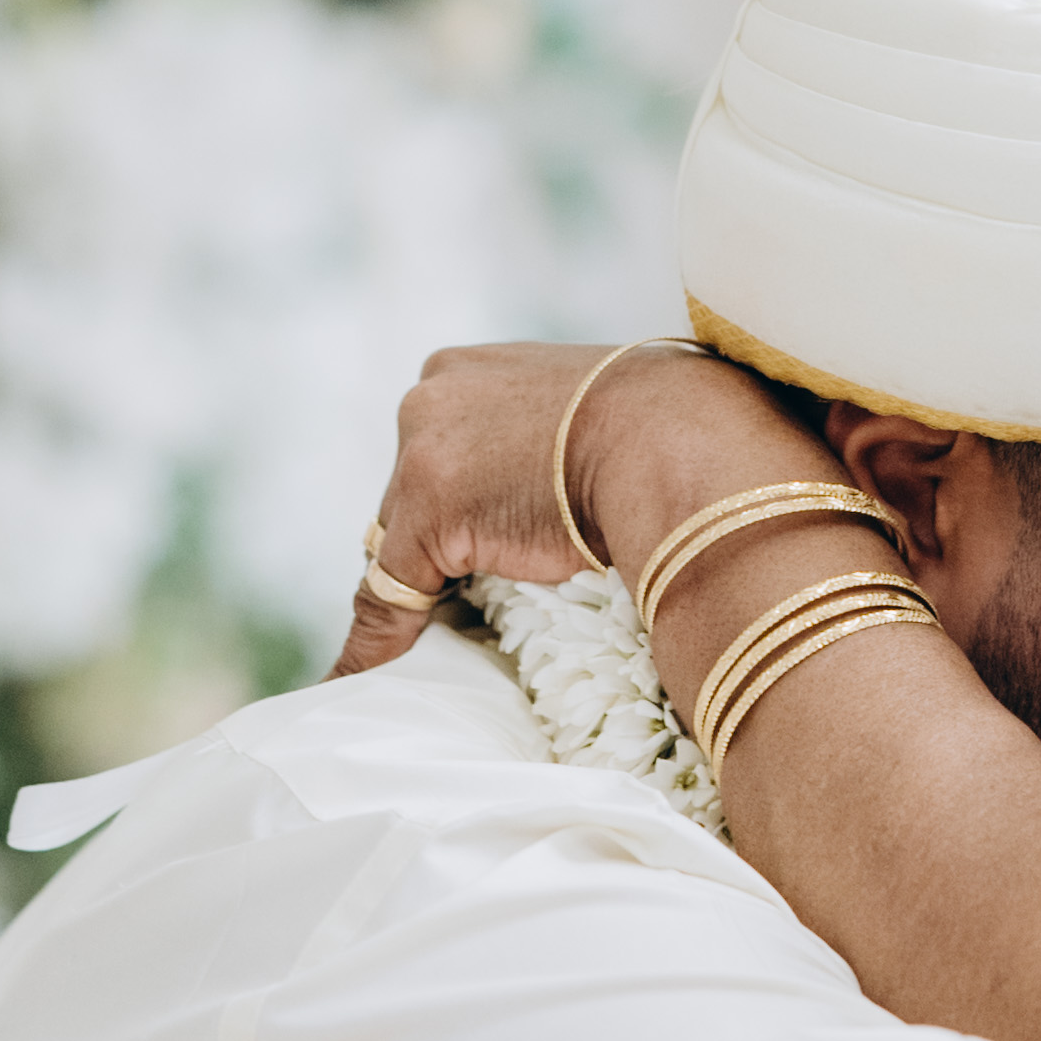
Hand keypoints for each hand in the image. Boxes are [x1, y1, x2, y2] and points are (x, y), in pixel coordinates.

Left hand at [327, 340, 799, 677]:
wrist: (671, 440)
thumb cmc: (657, 430)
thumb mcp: (586, 423)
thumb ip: (544, 446)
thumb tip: (542, 498)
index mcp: (470, 368)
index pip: (441, 450)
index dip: (461, 505)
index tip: (478, 543)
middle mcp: (432, 395)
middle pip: (412, 490)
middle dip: (438, 539)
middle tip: (476, 591)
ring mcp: (423, 451)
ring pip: (399, 536)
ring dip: (415, 584)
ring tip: (432, 634)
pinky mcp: (428, 513)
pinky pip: (389, 591)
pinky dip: (381, 638)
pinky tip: (370, 671)